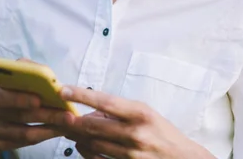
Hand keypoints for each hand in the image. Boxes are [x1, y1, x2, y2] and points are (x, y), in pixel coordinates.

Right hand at [0, 73, 63, 151]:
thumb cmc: (3, 90)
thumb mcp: (8, 76)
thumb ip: (25, 69)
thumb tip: (46, 74)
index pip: (0, 95)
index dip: (20, 98)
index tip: (40, 100)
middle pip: (20, 116)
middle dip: (48, 115)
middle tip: (70, 114)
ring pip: (25, 132)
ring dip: (51, 128)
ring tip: (70, 123)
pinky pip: (25, 142)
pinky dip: (45, 136)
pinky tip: (60, 130)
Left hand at [52, 86, 214, 158]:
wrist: (182, 158)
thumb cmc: (163, 132)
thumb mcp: (145, 113)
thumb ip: (120, 111)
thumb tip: (92, 109)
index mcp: (140, 113)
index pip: (105, 101)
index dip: (82, 95)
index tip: (64, 90)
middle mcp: (135, 132)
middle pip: (92, 125)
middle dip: (73, 120)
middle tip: (60, 115)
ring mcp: (130, 153)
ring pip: (92, 143)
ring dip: (78, 136)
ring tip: (72, 130)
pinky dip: (87, 152)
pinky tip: (82, 145)